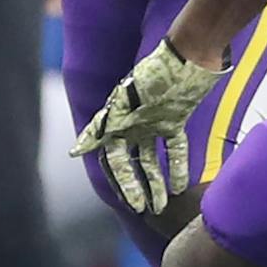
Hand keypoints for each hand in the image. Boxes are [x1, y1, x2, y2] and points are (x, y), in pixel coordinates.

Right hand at [69, 40, 229, 211]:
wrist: (190, 55)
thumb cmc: (155, 74)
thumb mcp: (125, 103)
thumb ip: (101, 128)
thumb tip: (75, 152)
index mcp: (117, 121)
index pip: (113, 159)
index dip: (121, 182)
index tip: (129, 203)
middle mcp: (132, 125)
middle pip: (131, 164)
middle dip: (137, 188)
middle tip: (145, 210)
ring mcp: (153, 123)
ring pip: (152, 160)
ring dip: (155, 182)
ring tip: (161, 205)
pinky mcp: (175, 119)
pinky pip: (174, 148)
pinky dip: (177, 166)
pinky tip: (180, 185)